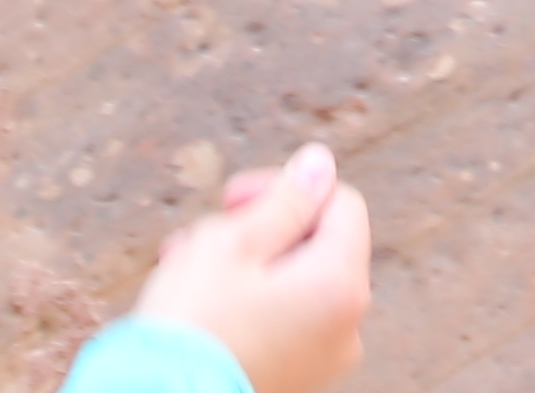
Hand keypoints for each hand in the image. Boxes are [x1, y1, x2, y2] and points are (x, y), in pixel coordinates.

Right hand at [130, 141, 371, 392]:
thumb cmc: (194, 323)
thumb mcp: (233, 243)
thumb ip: (284, 200)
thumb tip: (320, 164)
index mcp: (341, 286)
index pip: (340, 203)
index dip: (287, 188)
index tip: (231, 199)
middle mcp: (348, 327)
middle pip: (317, 245)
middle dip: (259, 229)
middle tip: (202, 235)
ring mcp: (325, 359)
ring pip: (293, 282)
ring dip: (244, 264)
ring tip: (185, 266)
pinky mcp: (298, 378)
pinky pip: (284, 320)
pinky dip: (250, 302)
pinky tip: (199, 301)